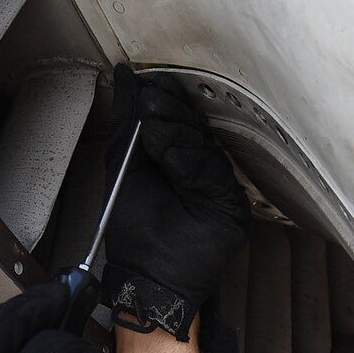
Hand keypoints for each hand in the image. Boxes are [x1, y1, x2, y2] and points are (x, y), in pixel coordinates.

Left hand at [101, 65, 250, 339]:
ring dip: (175, 133)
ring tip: (153, 132)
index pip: (180, 117)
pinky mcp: (231, 205)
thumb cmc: (133, 228)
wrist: (148, 275)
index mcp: (178, 157)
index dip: (167, 97)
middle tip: (149, 102)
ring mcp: (218, 186)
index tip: (149, 82)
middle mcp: (202, 167)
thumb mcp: (122, 165)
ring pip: (204, 145)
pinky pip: (214, 173)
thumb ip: (126, 123)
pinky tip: (172, 162)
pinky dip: (190, 163)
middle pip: (195, 126)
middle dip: (169, 111)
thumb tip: (124, 77)